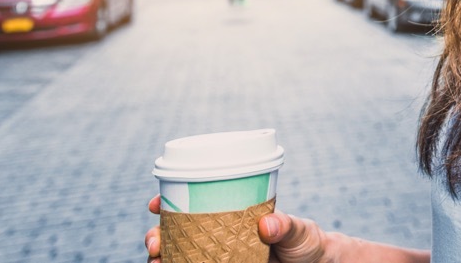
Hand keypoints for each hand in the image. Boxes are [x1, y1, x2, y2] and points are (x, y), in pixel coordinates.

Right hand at [145, 195, 333, 262]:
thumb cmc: (306, 242)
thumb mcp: (299, 230)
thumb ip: (286, 226)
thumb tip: (266, 225)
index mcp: (231, 214)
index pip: (194, 203)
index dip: (168, 203)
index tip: (154, 204)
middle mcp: (219, 235)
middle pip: (176, 234)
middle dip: (157, 236)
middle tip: (155, 242)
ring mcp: (218, 257)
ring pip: (179, 256)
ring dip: (162, 258)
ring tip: (157, 262)